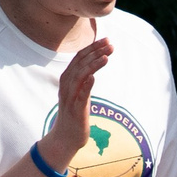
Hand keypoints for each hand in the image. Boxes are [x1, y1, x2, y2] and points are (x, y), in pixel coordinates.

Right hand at [45, 38, 114, 165]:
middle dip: (95, 52)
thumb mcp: (80, 93)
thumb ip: (84, 80)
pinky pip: (80, 95)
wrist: (66, 137)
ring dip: (93, 65)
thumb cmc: (75, 114)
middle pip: (80, 63)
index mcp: (68, 78)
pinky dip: (86, 85)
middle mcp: (66, 84)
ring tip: (106, 56)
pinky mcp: (75, 109)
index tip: (107, 40)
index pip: (80, 58)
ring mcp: (70, 96)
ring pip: (80, 76)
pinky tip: (93, 77)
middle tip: (110, 43)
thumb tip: (92, 69)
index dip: (93, 48)